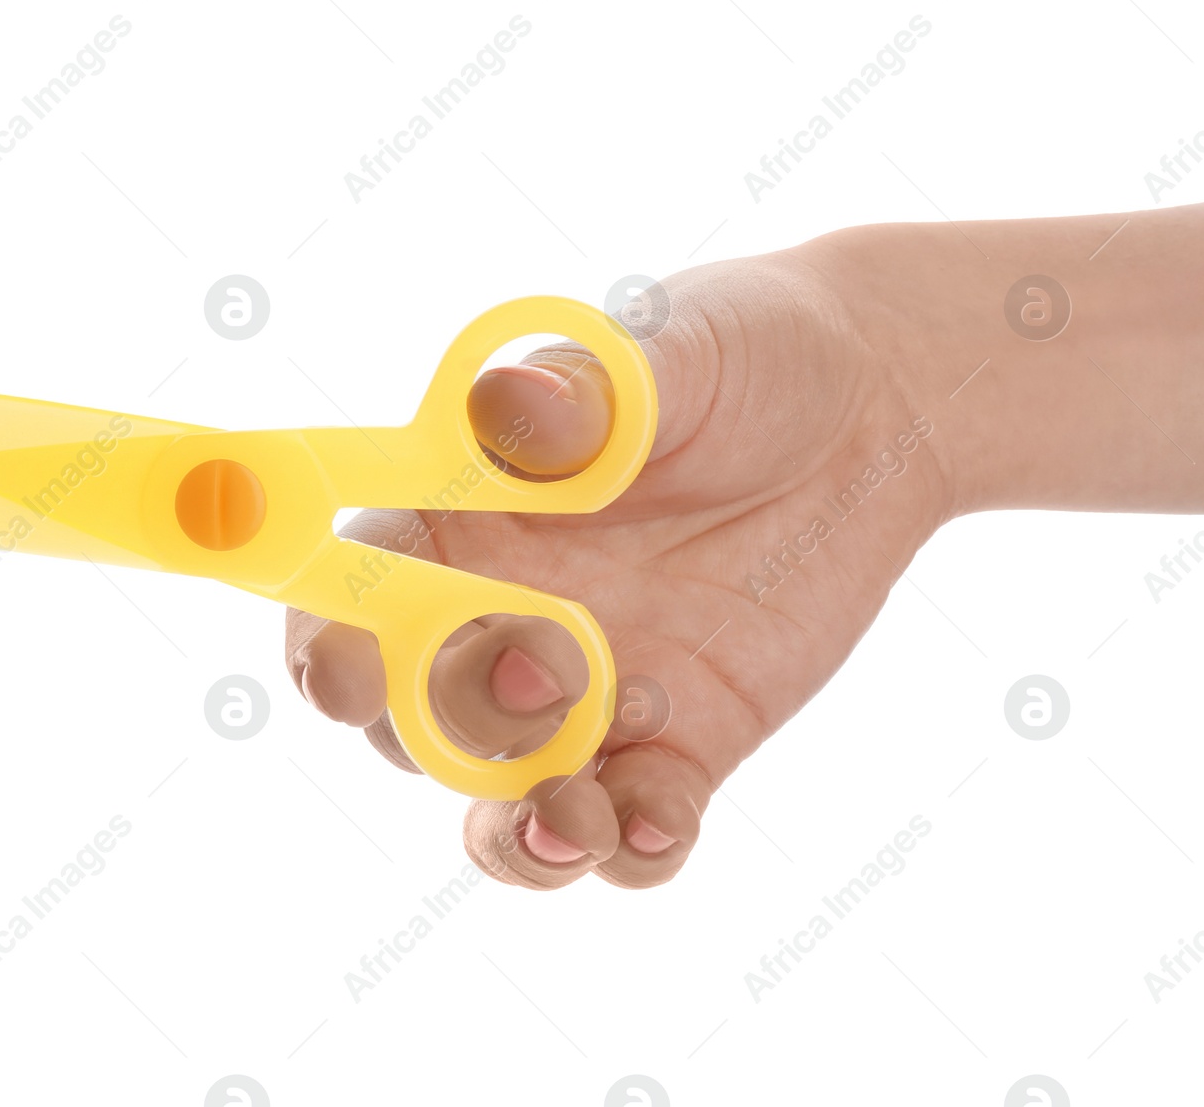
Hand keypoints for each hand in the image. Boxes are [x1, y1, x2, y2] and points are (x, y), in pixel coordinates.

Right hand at [283, 248, 953, 888]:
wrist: (875, 415)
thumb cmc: (747, 354)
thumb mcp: (674, 352)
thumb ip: (586, 394)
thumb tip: (502, 404)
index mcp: (462, 516)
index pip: (353, 589)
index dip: (327, 639)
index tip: (344, 672)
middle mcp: (504, 616)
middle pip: (417, 716)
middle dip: (449, 725)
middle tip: (540, 676)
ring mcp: (590, 692)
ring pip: (509, 799)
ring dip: (520, 832)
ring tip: (573, 821)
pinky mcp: (682, 743)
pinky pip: (635, 825)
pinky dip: (632, 850)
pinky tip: (655, 828)